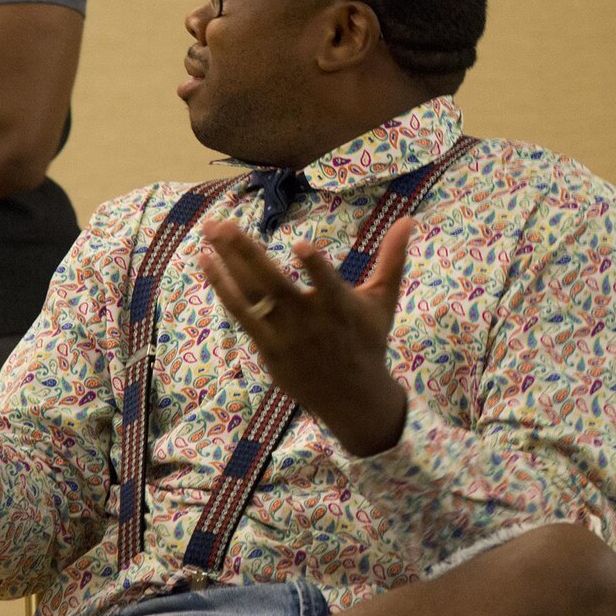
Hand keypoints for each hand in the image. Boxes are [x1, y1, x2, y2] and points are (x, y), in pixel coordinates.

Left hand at [197, 216, 413, 456]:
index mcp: (340, 307)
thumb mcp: (383, 300)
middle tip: (224, 224)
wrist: (352, 397)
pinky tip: (207, 261)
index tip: (301, 245)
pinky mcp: (267, 346)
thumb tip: (409, 219)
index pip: (328, 284)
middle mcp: (309, 321)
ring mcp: (284, 335)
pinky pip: (241, 313)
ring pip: (251, 295)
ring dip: (227, 263)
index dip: (316, 266)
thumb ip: (393, 258)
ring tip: (210, 231)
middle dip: (246, 253)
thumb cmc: (368, 341)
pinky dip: (223, 287)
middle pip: (272, 285)